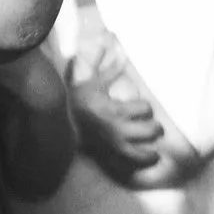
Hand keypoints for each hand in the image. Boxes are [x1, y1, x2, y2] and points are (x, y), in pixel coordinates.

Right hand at [68, 33, 161, 173]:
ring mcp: (113, 146)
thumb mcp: (92, 83)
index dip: (146, 108)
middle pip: (148, 131)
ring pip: (142, 153)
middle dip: (155, 129)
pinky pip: (130, 165)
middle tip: (156, 128)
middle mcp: (116, 129)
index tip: (144, 108)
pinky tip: (149, 160)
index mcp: (113, 109)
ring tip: (155, 148)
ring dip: (152, 150)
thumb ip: (108, 67)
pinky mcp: (108, 157)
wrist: (57, 126)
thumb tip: (118, 49)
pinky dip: (143, 164)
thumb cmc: (76, 103)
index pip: (143, 109)